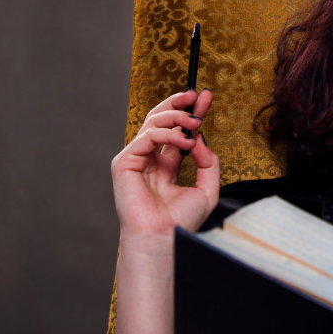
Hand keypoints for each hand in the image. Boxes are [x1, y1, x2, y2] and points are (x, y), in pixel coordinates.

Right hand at [111, 89, 219, 241]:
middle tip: (196, 96)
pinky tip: (185, 142)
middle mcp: (150, 160)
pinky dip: (167, 135)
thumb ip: (208, 162)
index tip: (204, 97)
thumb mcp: (207, 188)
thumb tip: (200, 138)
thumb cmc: (181, 220)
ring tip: (196, 122)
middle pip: (161, 120)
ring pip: (152, 123)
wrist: (164, 237)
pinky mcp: (124, 163)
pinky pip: (146, 138)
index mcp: (166, 166)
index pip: (177, 131)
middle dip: (179, 104)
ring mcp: (136, 160)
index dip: (190, 112)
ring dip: (177, 117)